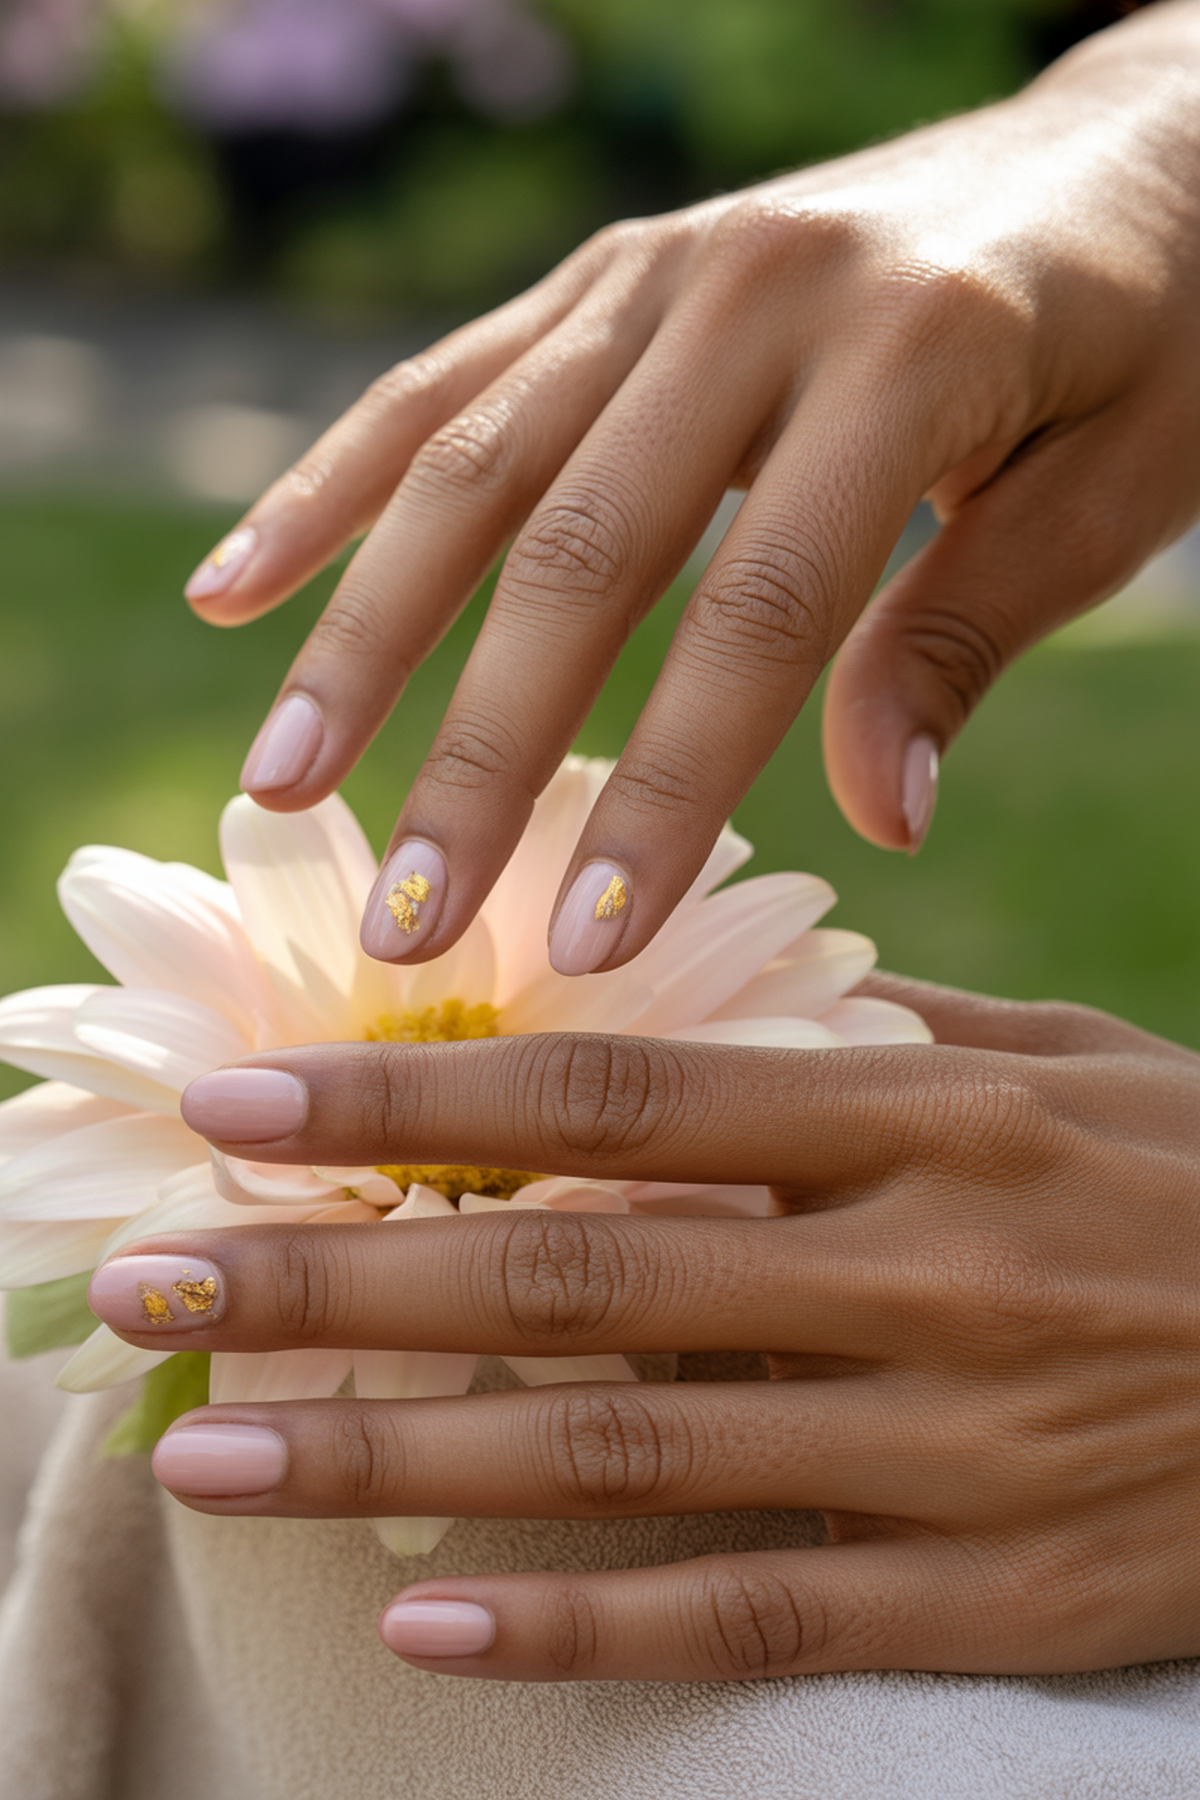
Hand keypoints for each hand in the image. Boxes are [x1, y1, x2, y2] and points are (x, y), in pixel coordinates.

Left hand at [90, 975, 1199, 1680]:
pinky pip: (757, 1610)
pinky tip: (425, 1613)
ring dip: (402, 1457)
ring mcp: (957, 1443)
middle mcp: (921, 1267)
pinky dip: (583, 1623)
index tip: (244, 1103)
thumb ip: (895, 1029)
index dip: (418, 1097)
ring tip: (217, 1451)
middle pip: (578, 1270)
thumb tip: (738, 986)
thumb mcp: (1077, 1066)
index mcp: (928, 1113)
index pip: (622, 1092)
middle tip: (154, 1286)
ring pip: (631, 1451)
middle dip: (340, 1277)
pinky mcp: (1002, 1596)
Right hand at [185, 4, 1199, 974]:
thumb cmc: (1150, 343)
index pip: (759, 612)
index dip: (667, 786)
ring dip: (364, 634)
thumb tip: (875, 823)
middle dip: (479, 755)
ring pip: (476, 465)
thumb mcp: (1110, 494)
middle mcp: (754, 291)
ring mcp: (662, 270)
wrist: (1126, 145)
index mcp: (908, 351)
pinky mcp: (609, 275)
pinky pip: (446, 382)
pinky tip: (237, 584)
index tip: (591, 943)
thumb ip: (966, 636)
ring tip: (281, 779)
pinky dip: (335, 486)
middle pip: (578, 551)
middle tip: (405, 921)